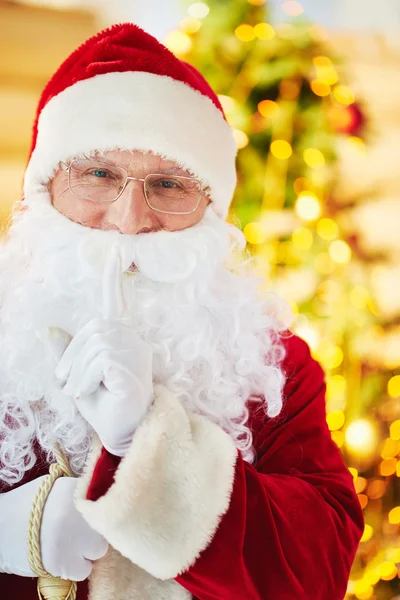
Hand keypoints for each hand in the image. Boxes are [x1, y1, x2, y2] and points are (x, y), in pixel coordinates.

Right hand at [0, 476, 107, 579]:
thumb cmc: (24, 506)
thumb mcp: (53, 487)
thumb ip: (77, 492)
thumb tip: (99, 498)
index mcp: (77, 488)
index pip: (106, 499)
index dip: (97, 510)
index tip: (88, 516)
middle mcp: (80, 510)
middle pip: (106, 524)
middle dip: (93, 530)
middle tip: (75, 532)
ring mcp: (75, 537)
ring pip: (99, 549)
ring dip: (86, 550)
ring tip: (66, 545)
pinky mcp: (64, 562)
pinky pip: (84, 570)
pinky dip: (75, 568)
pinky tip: (60, 558)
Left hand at [53, 246, 153, 455]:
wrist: (125, 433)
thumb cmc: (105, 405)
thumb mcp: (78, 377)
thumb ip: (67, 354)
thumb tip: (48, 329)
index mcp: (121, 339)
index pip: (115, 304)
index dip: (113, 280)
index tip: (116, 252)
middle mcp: (133, 341)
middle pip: (94, 328)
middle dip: (72, 353)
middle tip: (66, 381)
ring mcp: (137, 354)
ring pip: (95, 344)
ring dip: (77, 370)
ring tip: (78, 391)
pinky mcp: (134, 368)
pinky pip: (100, 361)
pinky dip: (85, 379)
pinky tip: (87, 394)